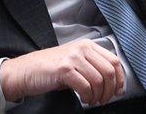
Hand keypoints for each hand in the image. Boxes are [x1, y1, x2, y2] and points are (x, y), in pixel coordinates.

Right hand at [0, 39, 123, 105]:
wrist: (26, 71)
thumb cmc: (50, 68)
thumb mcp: (74, 61)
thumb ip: (92, 66)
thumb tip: (112, 83)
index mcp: (87, 45)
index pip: (113, 60)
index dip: (120, 78)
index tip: (118, 90)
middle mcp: (82, 48)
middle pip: (108, 70)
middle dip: (110, 90)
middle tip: (104, 99)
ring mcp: (72, 57)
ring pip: (98, 80)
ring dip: (98, 95)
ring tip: (92, 100)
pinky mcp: (64, 69)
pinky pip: (85, 86)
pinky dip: (88, 97)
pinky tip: (85, 99)